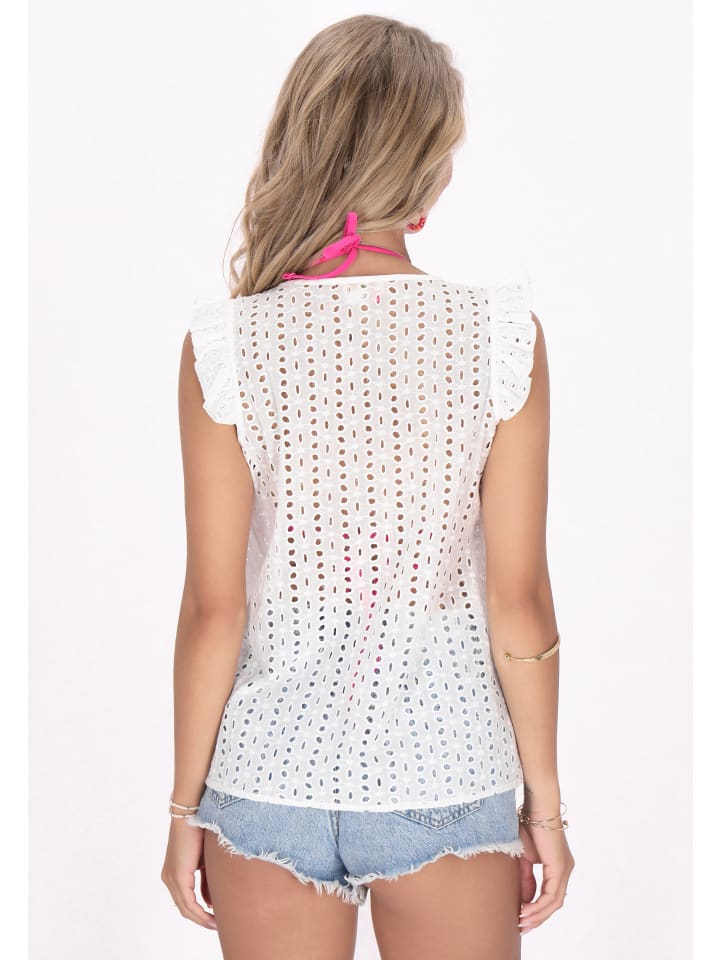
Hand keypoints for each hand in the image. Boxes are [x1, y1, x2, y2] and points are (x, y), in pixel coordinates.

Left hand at [161, 819, 216, 930]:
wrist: (192, 812)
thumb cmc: (201, 831)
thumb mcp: (205, 861)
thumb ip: (207, 881)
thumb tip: (211, 902)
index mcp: (173, 872)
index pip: (185, 900)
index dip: (199, 912)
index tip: (214, 918)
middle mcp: (168, 878)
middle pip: (184, 907)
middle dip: (200, 918)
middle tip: (216, 925)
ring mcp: (171, 878)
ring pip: (185, 908)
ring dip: (201, 919)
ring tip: (215, 924)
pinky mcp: (177, 876)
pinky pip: (188, 902)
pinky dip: (199, 912)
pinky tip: (210, 917)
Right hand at [517, 812, 574, 934]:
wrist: (537, 805)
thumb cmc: (528, 824)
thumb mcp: (524, 856)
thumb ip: (527, 878)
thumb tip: (526, 900)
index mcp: (558, 865)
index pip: (550, 894)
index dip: (536, 909)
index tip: (520, 917)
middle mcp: (566, 869)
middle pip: (554, 903)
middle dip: (538, 918)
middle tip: (521, 928)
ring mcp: (565, 869)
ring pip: (555, 902)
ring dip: (538, 915)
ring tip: (522, 922)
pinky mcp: (560, 867)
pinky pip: (552, 895)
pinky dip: (539, 906)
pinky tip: (526, 910)